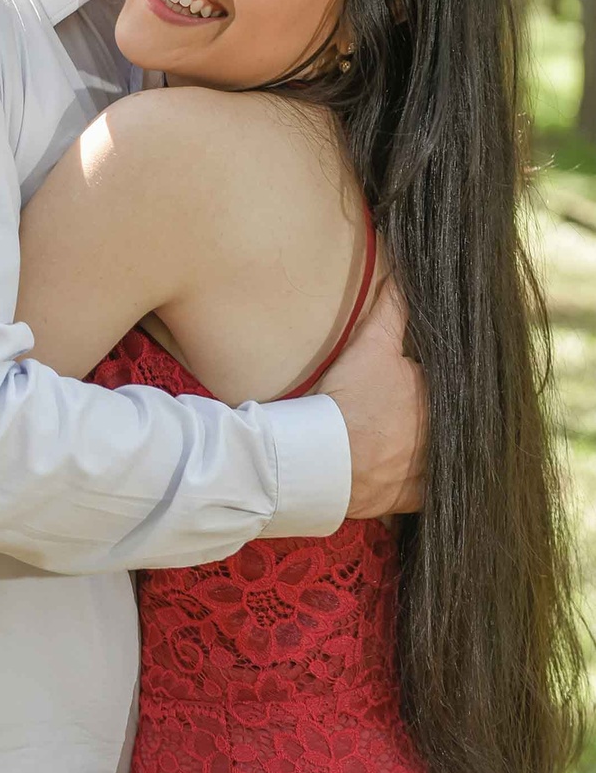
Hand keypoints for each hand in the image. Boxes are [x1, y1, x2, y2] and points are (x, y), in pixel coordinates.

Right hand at [318, 274, 425, 517]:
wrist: (325, 457)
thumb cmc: (350, 399)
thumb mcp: (371, 345)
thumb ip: (393, 308)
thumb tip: (405, 275)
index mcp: (443, 395)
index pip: (446, 381)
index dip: (428, 376)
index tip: (412, 374)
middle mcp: (446, 434)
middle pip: (446, 418)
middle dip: (436, 412)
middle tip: (405, 407)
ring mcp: (431, 469)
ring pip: (442, 455)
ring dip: (433, 448)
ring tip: (407, 439)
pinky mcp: (413, 497)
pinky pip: (426, 491)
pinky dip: (420, 484)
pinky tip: (407, 475)